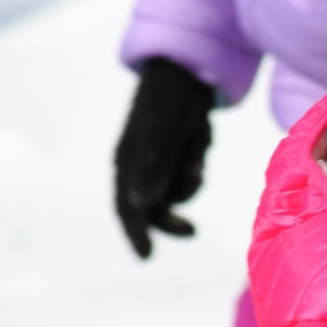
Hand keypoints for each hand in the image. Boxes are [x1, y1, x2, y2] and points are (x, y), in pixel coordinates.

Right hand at [114, 57, 214, 258]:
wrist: (188, 67)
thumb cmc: (170, 99)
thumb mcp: (162, 133)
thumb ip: (153, 167)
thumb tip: (140, 204)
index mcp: (127, 160)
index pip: (126, 206)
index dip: (135, 233)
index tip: (147, 258)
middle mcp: (138, 162)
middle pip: (151, 207)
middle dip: (171, 219)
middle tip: (193, 230)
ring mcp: (157, 156)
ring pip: (175, 190)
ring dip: (190, 180)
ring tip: (198, 149)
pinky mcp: (175, 148)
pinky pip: (189, 170)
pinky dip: (197, 159)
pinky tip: (200, 134)